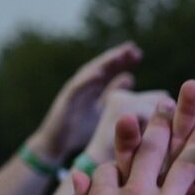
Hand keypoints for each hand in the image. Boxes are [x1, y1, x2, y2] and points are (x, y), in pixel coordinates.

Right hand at [27, 42, 141, 163]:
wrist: (56, 145)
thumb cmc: (80, 129)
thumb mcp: (103, 110)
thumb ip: (114, 94)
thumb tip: (129, 76)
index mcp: (94, 88)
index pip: (110, 70)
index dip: (122, 61)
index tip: (138, 53)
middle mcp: (84, 86)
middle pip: (102, 67)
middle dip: (116, 57)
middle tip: (132, 48)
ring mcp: (74, 92)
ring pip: (90, 73)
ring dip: (104, 63)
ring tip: (118, 55)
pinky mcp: (66, 101)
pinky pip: (77, 88)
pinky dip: (87, 79)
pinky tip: (99, 73)